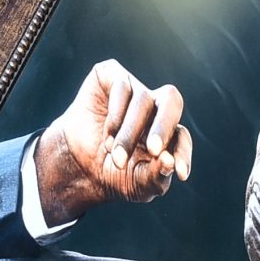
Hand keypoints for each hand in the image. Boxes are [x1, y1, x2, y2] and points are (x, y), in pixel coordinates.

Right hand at [33, 58, 192, 225]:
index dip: (183, 152)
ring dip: (128, 133)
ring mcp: (132, 88)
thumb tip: (169, 162)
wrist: (76, 166)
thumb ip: (157, 177)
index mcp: (166, 131)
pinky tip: (107, 134)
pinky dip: (116, 115)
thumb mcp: (137, 185)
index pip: (181, 135)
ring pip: (142, 100)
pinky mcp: (110, 76)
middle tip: (154, 150)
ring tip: (114, 155)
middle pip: (172, 100)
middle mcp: (153, 105)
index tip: (179, 173)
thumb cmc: (112, 173)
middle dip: (163, 127)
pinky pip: (122, 87)